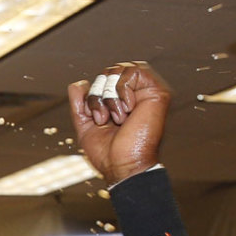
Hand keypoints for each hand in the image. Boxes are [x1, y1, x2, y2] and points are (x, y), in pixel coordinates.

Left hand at [68, 61, 171, 183]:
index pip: (101, 80)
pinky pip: (135, 70)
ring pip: (120, 69)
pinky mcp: (158, 92)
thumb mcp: (86, 126)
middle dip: (98, 94)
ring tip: (118, 117)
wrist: (124, 166)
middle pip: (109, 72)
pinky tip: (129, 110)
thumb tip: (78, 84)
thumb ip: (80, 105)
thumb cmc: (108, 153)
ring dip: (110, 95)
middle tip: (104, 119)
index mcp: (121, 102)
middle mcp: (135, 95)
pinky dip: (123, 89)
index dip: (92, 96)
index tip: (97, 120)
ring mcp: (147, 92)